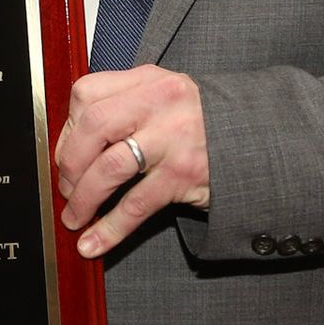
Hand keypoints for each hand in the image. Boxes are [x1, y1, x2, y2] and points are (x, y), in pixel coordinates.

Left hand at [54, 64, 210, 257]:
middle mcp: (160, 103)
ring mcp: (174, 138)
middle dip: (70, 164)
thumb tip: (72, 144)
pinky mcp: (185, 174)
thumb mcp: (166, 98)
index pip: (87, 94)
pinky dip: (110, 228)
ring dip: (84, 198)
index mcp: (149, 81)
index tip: (64, 154)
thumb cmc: (203, 123)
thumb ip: (125, 106)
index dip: (67, 129)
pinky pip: (136, 205)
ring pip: (110, 167)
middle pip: (93, 127)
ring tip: (75, 216)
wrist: (259, 140)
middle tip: (66, 188)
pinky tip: (95, 243)